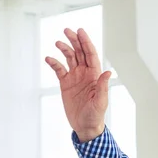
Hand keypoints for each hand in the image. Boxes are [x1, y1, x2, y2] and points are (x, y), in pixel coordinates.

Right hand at [44, 28, 110, 142]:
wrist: (85, 126)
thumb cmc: (96, 115)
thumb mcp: (101, 102)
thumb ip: (103, 87)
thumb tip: (108, 73)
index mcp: (95, 76)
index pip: (91, 55)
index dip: (86, 43)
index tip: (80, 32)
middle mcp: (85, 74)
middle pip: (80, 53)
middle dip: (75, 41)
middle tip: (67, 30)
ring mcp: (75, 78)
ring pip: (70, 58)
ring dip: (65, 49)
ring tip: (58, 43)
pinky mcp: (65, 84)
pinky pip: (59, 70)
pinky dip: (54, 63)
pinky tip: (49, 59)